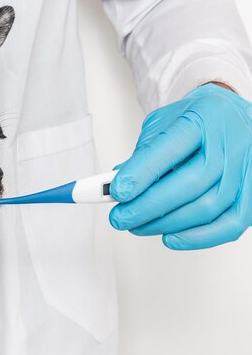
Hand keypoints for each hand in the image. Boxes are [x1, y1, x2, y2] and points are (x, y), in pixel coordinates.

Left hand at [109, 83, 251, 249]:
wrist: (228, 116)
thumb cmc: (193, 122)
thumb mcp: (162, 124)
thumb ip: (142, 154)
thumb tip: (118, 186)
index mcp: (203, 117)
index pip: (170, 148)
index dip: (141, 174)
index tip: (117, 192)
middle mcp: (230, 142)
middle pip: (190, 183)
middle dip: (147, 206)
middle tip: (120, 217)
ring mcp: (246, 168)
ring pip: (207, 207)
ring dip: (165, 224)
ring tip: (137, 225)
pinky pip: (229, 225)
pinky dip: (196, 237)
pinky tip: (170, 237)